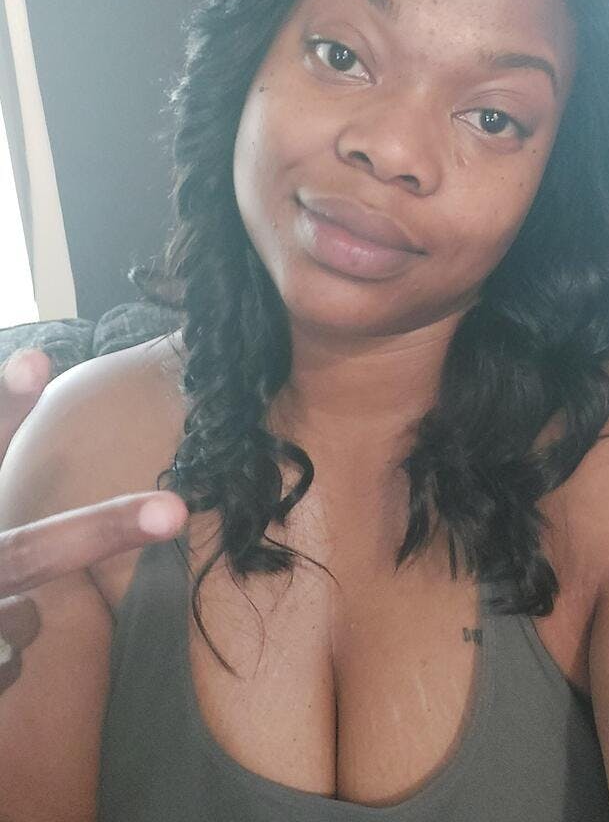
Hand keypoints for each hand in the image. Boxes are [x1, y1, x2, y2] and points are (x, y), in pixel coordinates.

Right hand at [0, 349, 187, 692]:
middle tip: (176, 511)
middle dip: (103, 530)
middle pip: (35, 549)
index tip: (41, 359)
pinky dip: (3, 662)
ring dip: (20, 622)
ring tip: (3, 622)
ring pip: (26, 618)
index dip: (3, 406)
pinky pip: (6, 664)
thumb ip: (21, 502)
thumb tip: (51, 410)